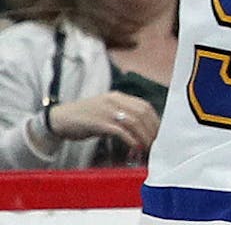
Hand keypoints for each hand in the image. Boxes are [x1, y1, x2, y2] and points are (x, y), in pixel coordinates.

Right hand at [45, 91, 159, 151]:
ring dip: (144, 136)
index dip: (154, 120)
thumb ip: (121, 115)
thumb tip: (140, 129)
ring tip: (147, 147)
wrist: (58, 119)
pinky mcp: (99, 123)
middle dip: (152, 129)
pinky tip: (135, 147)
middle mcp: (114, 101)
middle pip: (142, 113)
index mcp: (118, 97)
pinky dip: (131, 139)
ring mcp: (107, 111)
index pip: (144, 106)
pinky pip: (120, 131)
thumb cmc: (83, 118)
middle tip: (155, 143)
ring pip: (134, 122)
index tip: (158, 132)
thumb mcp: (105, 111)